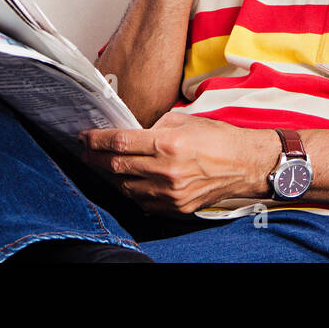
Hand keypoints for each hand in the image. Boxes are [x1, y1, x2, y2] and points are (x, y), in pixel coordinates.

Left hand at [79, 112, 278, 214]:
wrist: (244, 164)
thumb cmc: (216, 137)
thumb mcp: (182, 120)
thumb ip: (153, 127)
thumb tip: (129, 135)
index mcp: (167, 144)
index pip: (119, 143)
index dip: (96, 140)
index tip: (84, 137)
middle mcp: (166, 171)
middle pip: (116, 167)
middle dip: (94, 159)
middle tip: (84, 151)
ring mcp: (171, 193)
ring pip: (125, 187)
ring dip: (109, 177)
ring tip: (101, 166)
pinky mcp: (176, 207)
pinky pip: (143, 201)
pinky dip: (130, 191)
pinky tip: (125, 181)